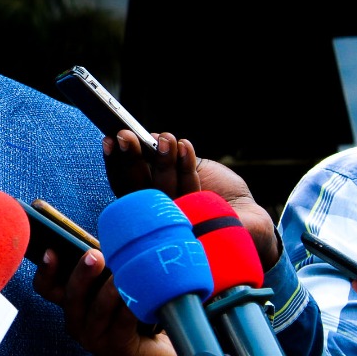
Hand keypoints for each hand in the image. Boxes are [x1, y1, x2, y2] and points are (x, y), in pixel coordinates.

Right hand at [33, 247, 197, 355]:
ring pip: (97, 311)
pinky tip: (139, 294)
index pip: (47, 288)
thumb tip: (103, 242)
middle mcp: (78, 323)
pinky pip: (122, 324)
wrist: (162, 353)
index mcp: (72, 304)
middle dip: (81, 274)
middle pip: (71, 298)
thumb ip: (103, 268)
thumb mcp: (114, 285)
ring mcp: (95, 339)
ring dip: (109, 290)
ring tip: (121, 274)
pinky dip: (130, 306)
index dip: (46, 271)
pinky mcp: (117, 349)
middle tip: (95, 255)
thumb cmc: (135, 311)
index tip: (51, 251)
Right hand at [104, 130, 280, 269]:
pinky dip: (185, 165)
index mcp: (144, 204)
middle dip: (131, 159)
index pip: (123, 182)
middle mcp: (154, 216)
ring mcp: (174, 221)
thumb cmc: (210, 192)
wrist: (245, 218)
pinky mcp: (197, 220)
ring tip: (165, 136)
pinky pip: (189, 190)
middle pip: (137, 188)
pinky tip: (184, 146)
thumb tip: (147, 137)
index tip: (111, 139)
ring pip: (162, 189)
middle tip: (126, 135)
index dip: (115, 162)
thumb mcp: (181, 170)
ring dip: (162, 159)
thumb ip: (160, 160)